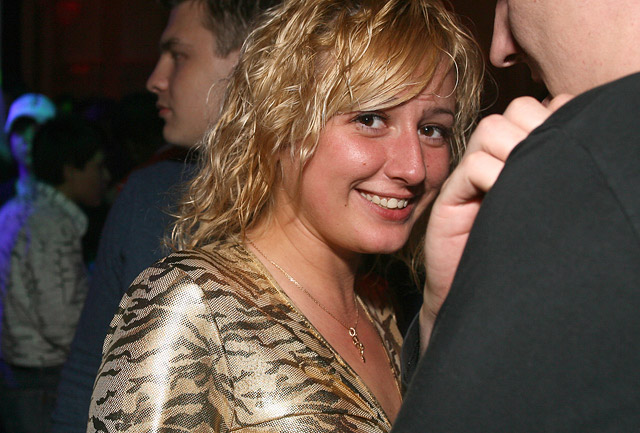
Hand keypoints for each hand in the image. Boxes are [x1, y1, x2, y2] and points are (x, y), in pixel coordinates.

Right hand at [419, 94, 572, 352]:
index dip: (562, 117)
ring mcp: (470, 174)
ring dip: (516, 149)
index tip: (575, 146)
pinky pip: (473, 165)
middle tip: (550, 166)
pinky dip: (494, 175)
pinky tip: (505, 198)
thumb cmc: (524, 254)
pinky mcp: (450, 197)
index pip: (543, 107)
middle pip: (518, 109)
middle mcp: (495, 157)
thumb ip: (563, 173)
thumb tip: (594, 140)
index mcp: (522, 154)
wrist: (485, 297)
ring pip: (492, 128)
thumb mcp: (552, 207)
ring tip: (527, 183)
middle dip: (539, 128)